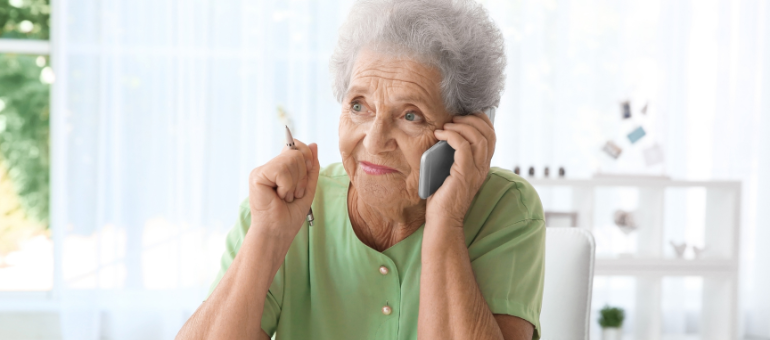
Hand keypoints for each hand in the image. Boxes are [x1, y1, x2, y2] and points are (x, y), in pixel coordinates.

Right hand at [248, 139, 319, 241]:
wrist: (278, 232)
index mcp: (281, 168)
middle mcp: (270, 166)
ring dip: (294, 184)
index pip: (296, 147)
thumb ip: (311, 167)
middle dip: (302, 177)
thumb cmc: (290, 214)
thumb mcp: (307, 187)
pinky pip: (282, 171)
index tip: (305, 176)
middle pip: (296, 153)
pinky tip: (278, 197)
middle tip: (292, 194)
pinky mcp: (257, 176)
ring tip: (285, 197)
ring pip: (291, 160)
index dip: (307, 158)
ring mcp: (262, 170)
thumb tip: (314, 144)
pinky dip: (287, 187)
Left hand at [426, 112, 495, 226]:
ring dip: (461, 126)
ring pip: (478, 138)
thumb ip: (455, 156)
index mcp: (483, 165)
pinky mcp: (464, 173)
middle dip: (472, 119)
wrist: (443, 220)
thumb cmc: (444, 197)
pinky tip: (440, 135)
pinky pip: (463, 147)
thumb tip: (446, 134)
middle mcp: (483, 167)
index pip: (491, 136)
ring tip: (447, 125)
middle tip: (454, 119)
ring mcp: (476, 171)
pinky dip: (452, 136)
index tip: (465, 115)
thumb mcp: (452, 171)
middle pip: (488, 133)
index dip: (481, 120)